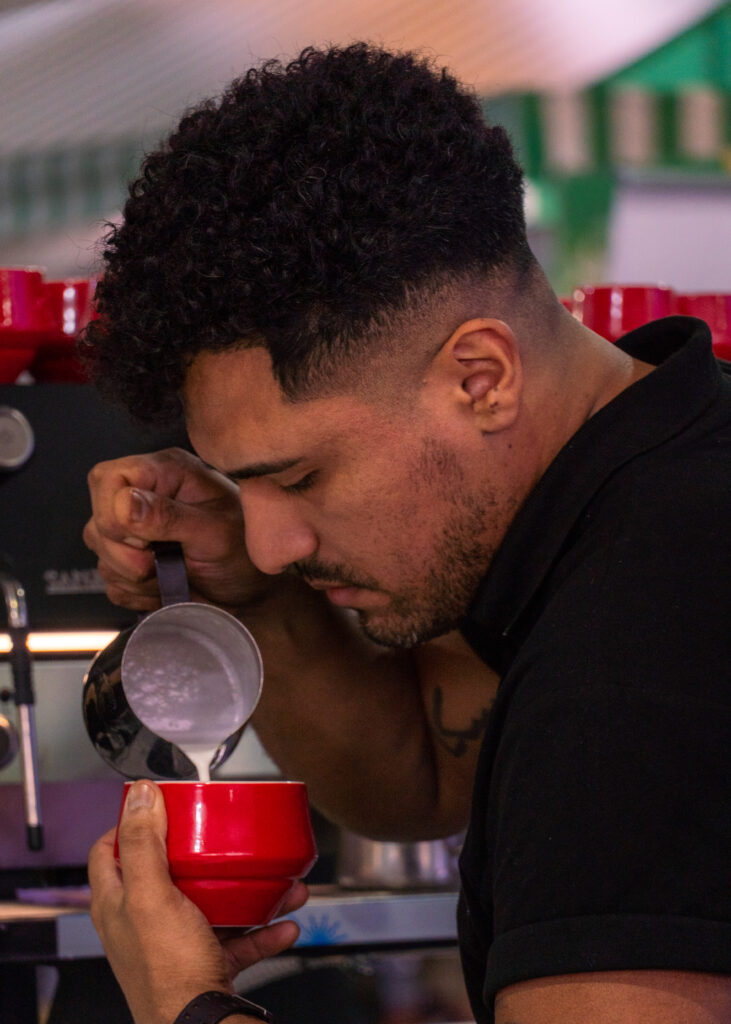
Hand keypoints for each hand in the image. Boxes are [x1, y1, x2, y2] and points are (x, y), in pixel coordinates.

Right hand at [83, 447, 268, 611]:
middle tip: (165, 561)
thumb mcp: (215, 533)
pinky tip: (166, 586)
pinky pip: (110, 581)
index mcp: (167, 472)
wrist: (253, 594)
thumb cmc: (245, 554)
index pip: (108, 479)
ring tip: (174, 574)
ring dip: (135, 577)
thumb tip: (123, 502)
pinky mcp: (131, 561)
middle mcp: (146, 495)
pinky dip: (137, 593)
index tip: (148, 540)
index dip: (116, 514)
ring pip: (100, 553)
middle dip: (128, 554)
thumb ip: (170, 516)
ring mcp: (134, 529)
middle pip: (98, 521)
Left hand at [89, 780, 307, 1023]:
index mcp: (118, 904)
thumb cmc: (168, 973)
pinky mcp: (206, 965)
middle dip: (201, 851)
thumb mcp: (151, 896)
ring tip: (272, 879)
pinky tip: (284, 919)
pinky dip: (264, 928)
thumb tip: (140, 796)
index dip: (128, 823)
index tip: (157, 805)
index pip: (109, 850)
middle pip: (168, 872)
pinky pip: (240, 938)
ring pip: (212, 904)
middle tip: (218, 833)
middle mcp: (143, 924)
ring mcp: (175, 945)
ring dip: (245, 890)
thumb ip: (144, 844)